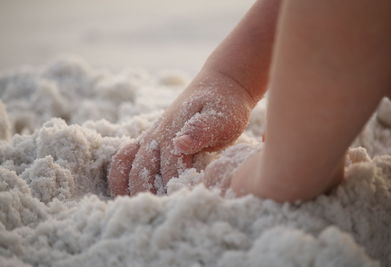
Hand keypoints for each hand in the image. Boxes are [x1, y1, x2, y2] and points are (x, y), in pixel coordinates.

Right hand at [107, 70, 254, 195]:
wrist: (219, 86)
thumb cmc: (225, 105)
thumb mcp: (222, 116)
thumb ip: (203, 128)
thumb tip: (179, 144)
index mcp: (174, 132)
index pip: (170, 171)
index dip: (175, 191)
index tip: (183, 206)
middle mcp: (157, 135)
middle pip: (142, 172)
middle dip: (149, 194)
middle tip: (158, 215)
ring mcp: (150, 136)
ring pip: (127, 165)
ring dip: (128, 187)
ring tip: (134, 208)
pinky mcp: (150, 139)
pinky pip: (125, 157)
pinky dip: (120, 175)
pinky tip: (124, 191)